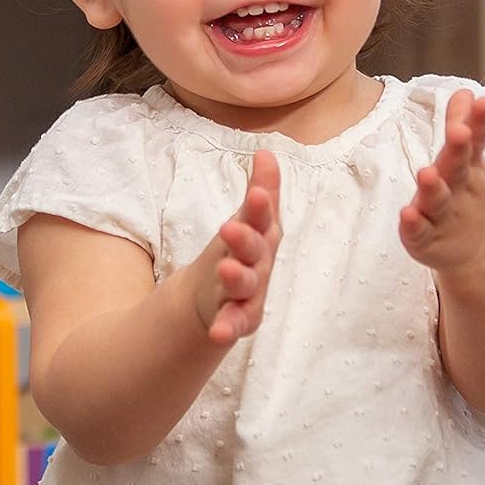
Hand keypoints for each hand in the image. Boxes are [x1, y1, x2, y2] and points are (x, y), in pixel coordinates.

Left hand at [196, 149, 280, 343]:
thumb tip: (267, 151)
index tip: (255, 193)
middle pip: (256, 251)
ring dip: (238, 279)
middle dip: (246, 240)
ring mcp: (251, 292)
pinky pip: (235, 323)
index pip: (263, 217)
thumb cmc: (242, 247)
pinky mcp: (240, 317)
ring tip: (226, 271)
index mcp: (262, 234)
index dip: (260, 207)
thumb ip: (261, 189)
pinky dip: (228, 327)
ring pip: (247, 286)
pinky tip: (218, 333)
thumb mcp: (249, 218)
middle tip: (230, 228)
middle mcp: (260, 262)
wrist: (223, 290)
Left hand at [399, 88, 484, 278]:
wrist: (484, 257)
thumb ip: (466, 128)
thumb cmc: (469, 199)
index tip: (483, 101)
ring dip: (433, 187)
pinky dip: (414, 225)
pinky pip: (420, 233)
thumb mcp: (471, 164)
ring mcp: (444, 218)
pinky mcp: (427, 242)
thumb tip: (464, 91)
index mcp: (468, 169)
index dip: (478, 122)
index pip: (475, 141)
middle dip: (458, 149)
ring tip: (426, 173)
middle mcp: (458, 191)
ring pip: (438, 200)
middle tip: (458, 132)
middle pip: (458, 168)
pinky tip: (406, 214)